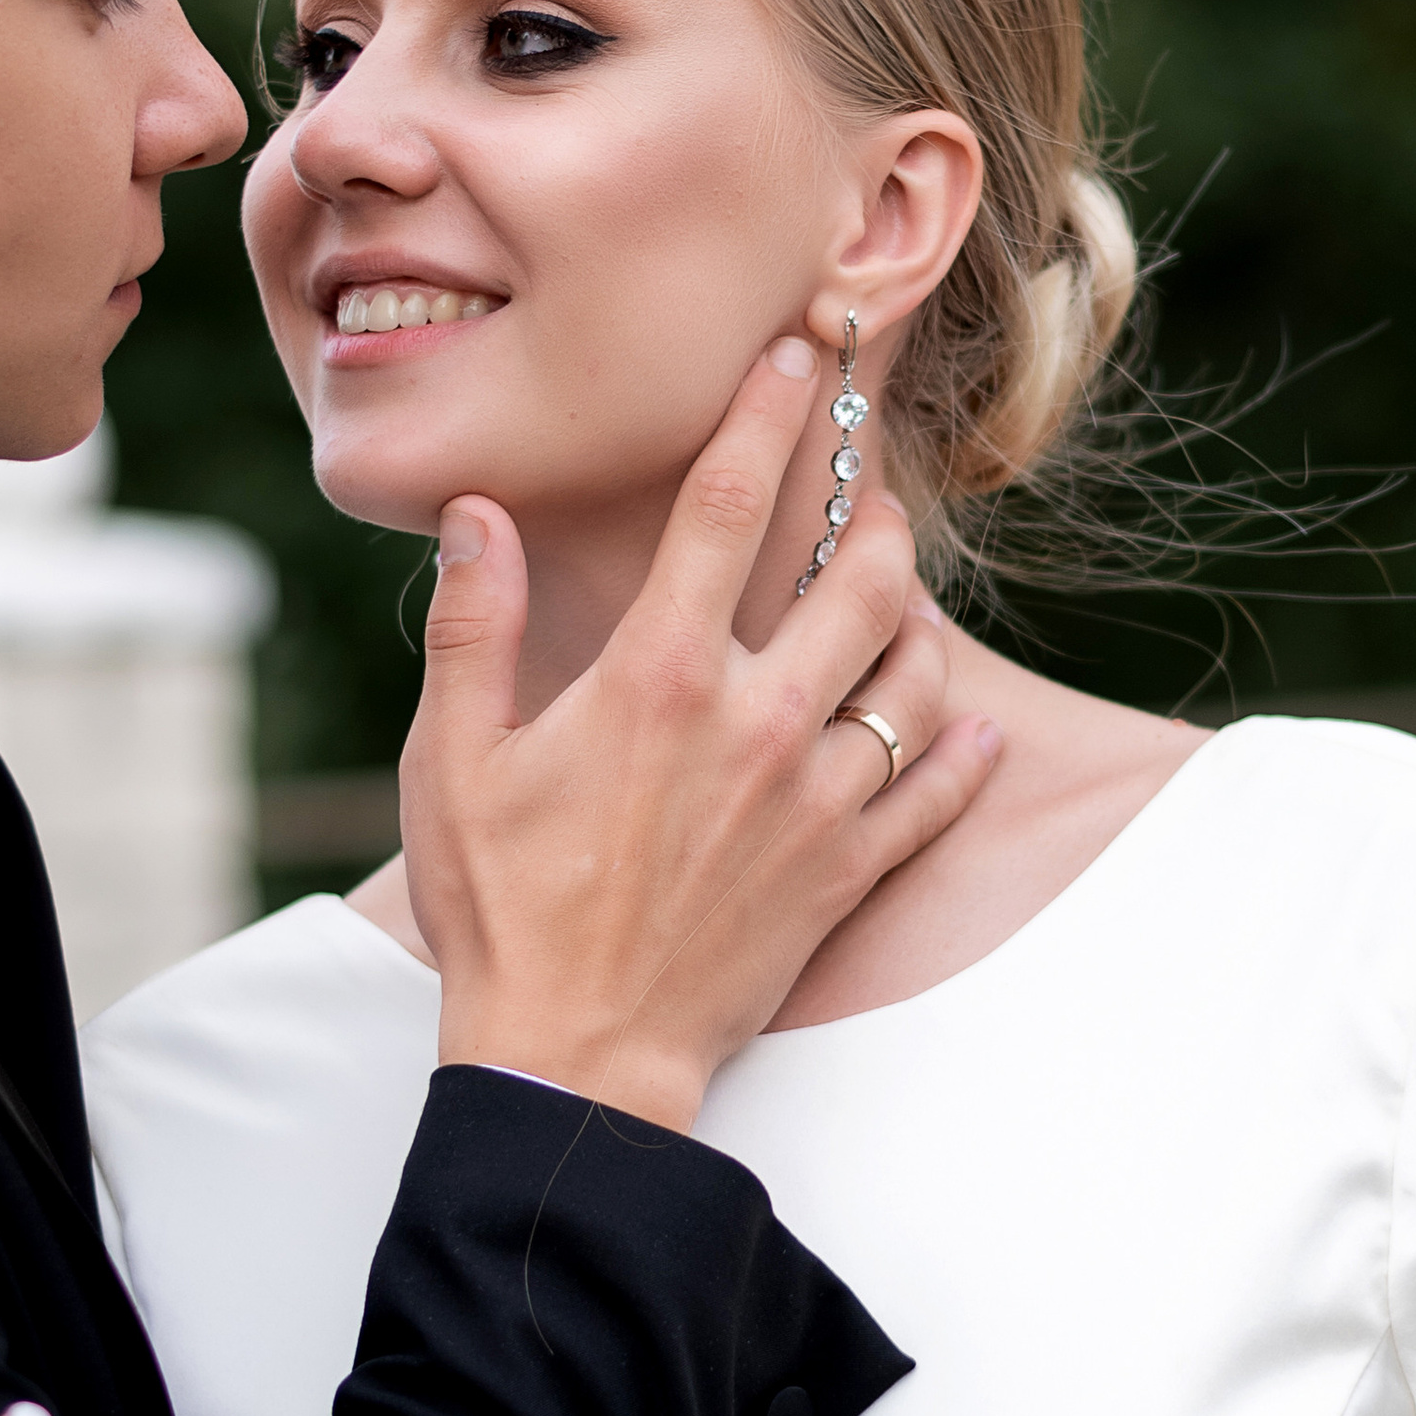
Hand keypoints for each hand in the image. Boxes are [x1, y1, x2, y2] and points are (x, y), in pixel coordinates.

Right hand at [401, 337, 999, 1128]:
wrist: (576, 1058)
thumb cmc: (501, 913)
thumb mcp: (454, 763)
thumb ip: (473, 627)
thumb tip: (476, 515)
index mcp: (658, 675)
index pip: (729, 503)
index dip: (771, 413)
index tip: (798, 356)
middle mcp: (756, 719)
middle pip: (864, 575)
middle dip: (874, 515)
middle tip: (866, 497)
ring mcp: (815, 798)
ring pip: (919, 672)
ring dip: (918, 624)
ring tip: (899, 605)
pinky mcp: (847, 871)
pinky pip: (938, 788)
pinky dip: (960, 748)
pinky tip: (960, 724)